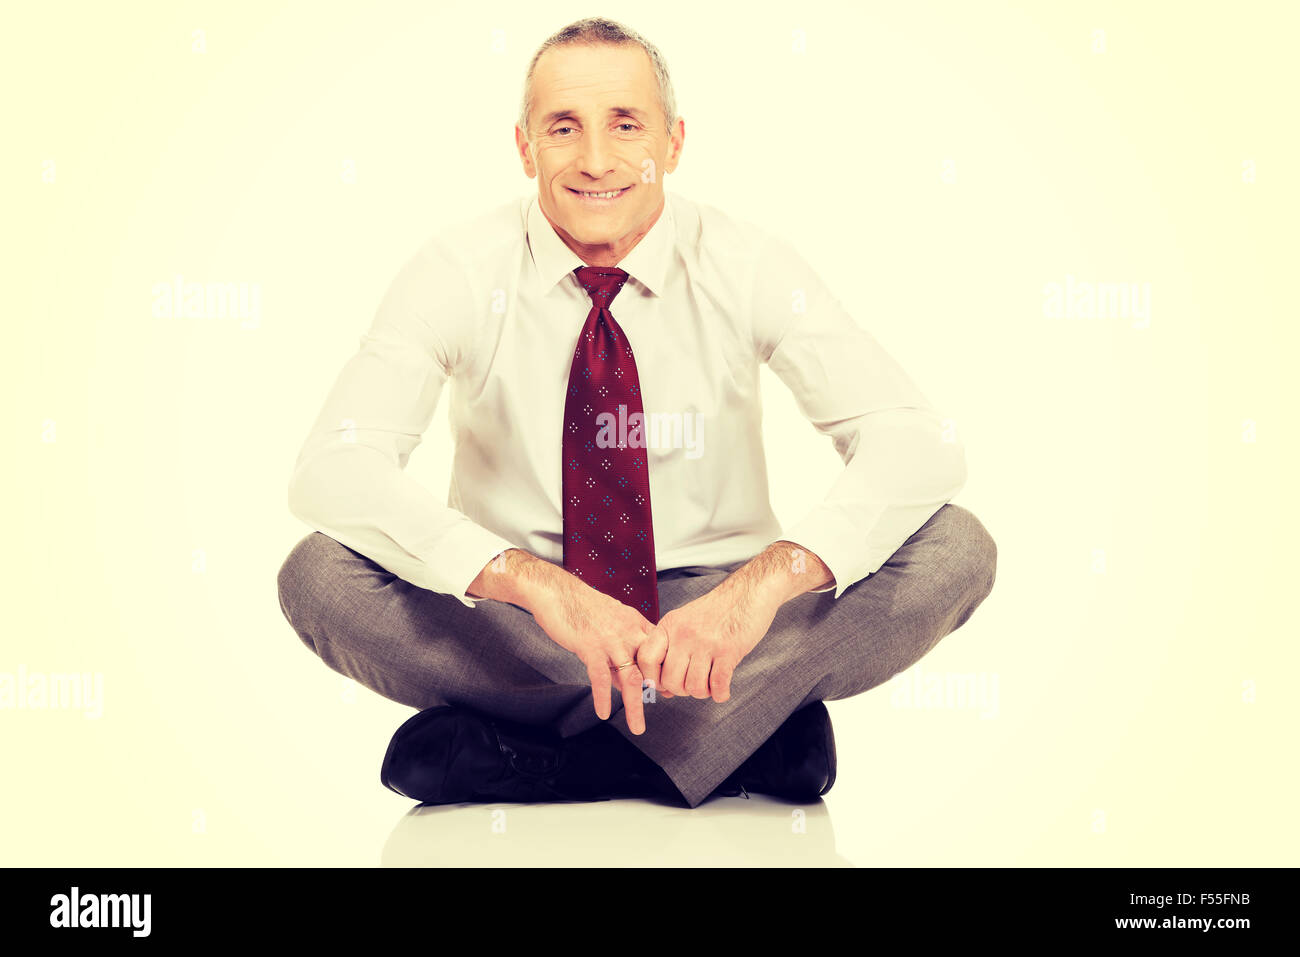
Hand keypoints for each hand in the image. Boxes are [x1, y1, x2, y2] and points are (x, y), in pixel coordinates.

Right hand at [527, 572, 656, 734]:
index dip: (665, 671)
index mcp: (636, 624)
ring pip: (630, 677)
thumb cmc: (582, 608)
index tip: (669, 689)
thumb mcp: (611, 625)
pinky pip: (601, 677)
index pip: (660, 650)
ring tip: (637, 727)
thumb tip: (630, 684)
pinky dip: (603, 697)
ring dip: (635, 705)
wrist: (557, 592)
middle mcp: (628, 631)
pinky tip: (604, 713)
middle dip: (659, 689)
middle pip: (651, 666)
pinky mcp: (590, 646)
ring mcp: (610, 640)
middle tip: (662, 704)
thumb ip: (623, 652)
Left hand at [642, 581, 778, 703]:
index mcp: (669, 625)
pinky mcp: (728, 651)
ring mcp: (706, 643)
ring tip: (709, 683)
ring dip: (702, 692)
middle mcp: (684, 634)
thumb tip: (661, 685)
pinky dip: (720, 694)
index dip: (652, 679)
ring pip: (694, 687)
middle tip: (692, 684)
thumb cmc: (717, 610)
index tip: (664, 684)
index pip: (645, 659)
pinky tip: (722, 690)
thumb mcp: (684, 619)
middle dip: (681, 691)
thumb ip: (670, 646)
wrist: (748, 593)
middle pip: (670, 680)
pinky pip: (718, 686)